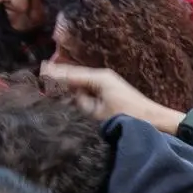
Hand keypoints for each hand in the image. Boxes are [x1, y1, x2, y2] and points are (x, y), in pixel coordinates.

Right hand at [42, 63, 186, 132]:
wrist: (155, 120)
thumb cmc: (129, 115)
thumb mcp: (99, 112)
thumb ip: (80, 103)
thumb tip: (65, 96)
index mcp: (98, 78)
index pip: (70, 74)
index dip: (53, 74)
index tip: (38, 72)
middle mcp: (101, 77)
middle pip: (73, 76)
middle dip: (57, 77)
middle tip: (37, 77)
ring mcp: (105, 84)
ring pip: (79, 83)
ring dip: (65, 85)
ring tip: (45, 85)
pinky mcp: (107, 93)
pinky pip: (86, 90)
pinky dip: (75, 92)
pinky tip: (65, 96)